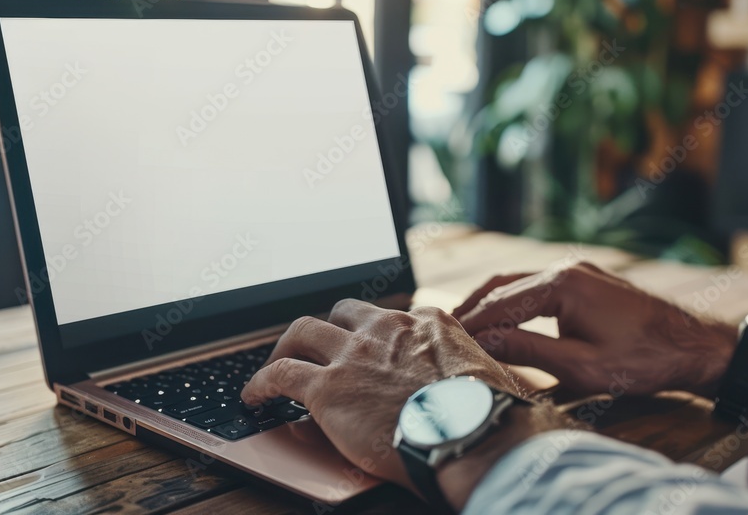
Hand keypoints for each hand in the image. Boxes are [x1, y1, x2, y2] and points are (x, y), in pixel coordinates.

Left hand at [241, 300, 520, 490]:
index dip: (374, 337)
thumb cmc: (491, 416)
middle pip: (341, 313)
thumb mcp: (493, 376)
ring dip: (285, 348)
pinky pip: (280, 375)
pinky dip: (261, 382)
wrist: (471, 434)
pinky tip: (254, 396)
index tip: (369, 352)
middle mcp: (386, 328)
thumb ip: (473, 369)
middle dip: (326, 330)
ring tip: (275, 365)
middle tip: (317, 350)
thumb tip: (481, 386)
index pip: (391, 319)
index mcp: (428, 322)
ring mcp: (354, 354)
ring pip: (302, 332)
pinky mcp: (327, 387)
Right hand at [453, 262, 736, 398]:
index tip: (446, 339)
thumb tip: (483, 342)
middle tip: (445, 327)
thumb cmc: (642, 360)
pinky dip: (514, 299)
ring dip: (491, 301)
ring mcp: (578, 270)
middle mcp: (566, 268)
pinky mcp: (588, 280)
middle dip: (472, 306)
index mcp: (560, 285)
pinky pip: (539, 285)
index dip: (470, 323)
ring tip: (466, 323)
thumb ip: (526, 350)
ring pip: (519, 281)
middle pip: (502, 285)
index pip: (499, 303)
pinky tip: (504, 316)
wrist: (694, 346)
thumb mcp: (579, 364)